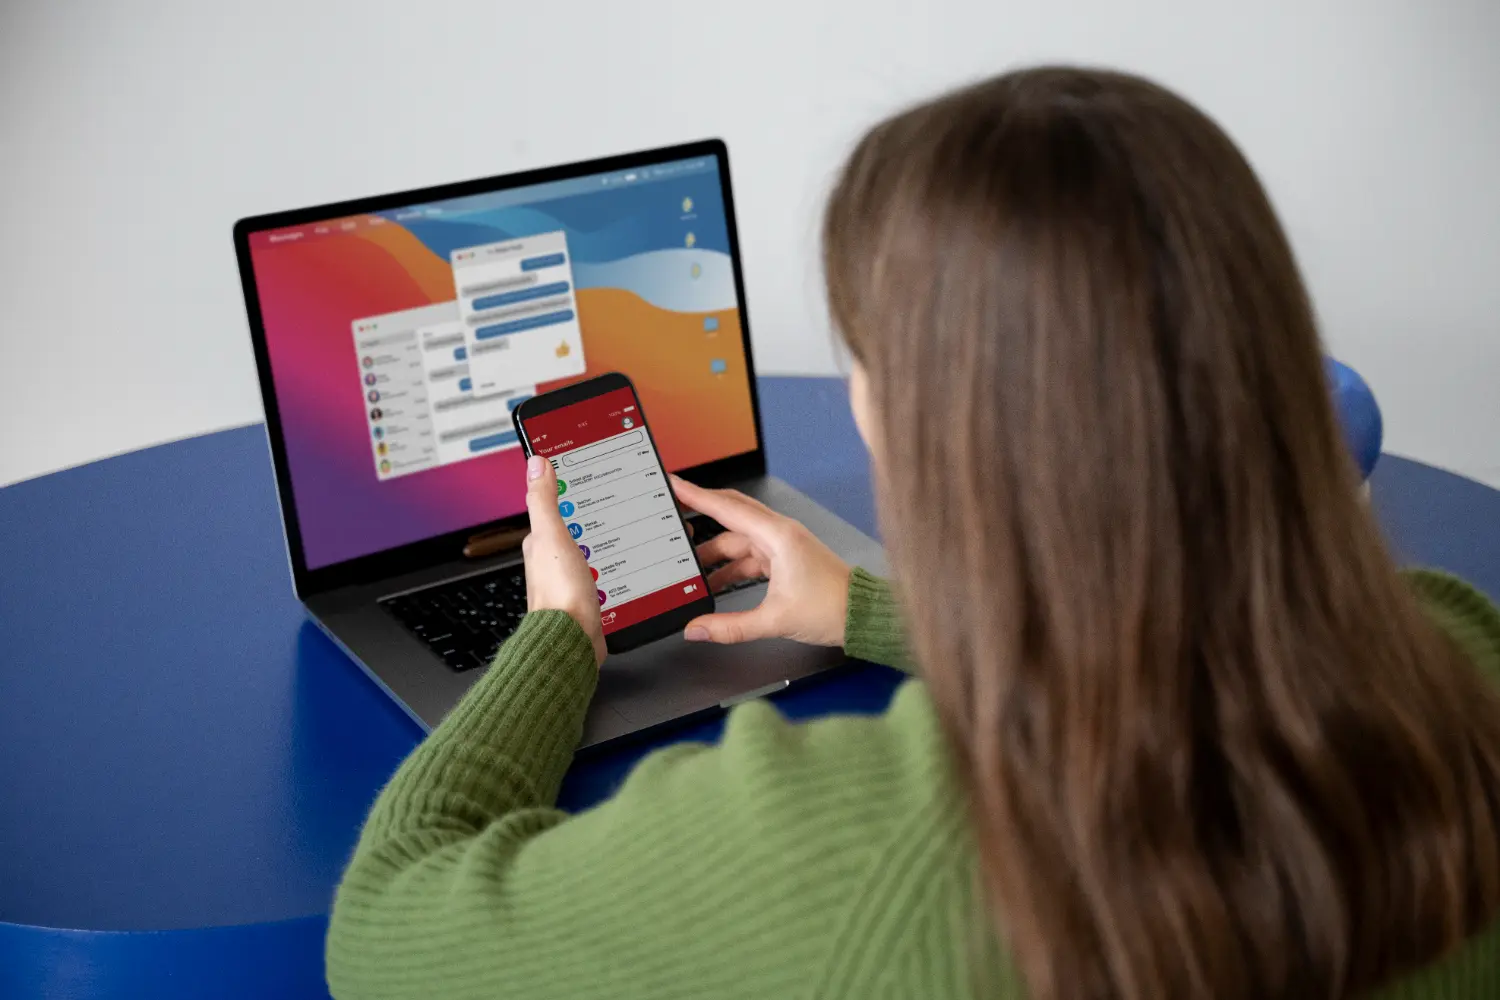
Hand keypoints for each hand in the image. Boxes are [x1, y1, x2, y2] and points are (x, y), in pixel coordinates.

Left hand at [522, 455, 605, 666]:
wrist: (573, 640)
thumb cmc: (561, 594)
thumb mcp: (552, 537)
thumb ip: (544, 500)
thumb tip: (536, 464)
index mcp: (539, 544)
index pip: (549, 509)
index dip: (564, 492)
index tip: (579, 477)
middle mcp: (549, 563)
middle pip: (568, 530)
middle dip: (584, 518)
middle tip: (605, 502)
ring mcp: (566, 580)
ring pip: (583, 552)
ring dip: (596, 542)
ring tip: (614, 529)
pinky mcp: (584, 598)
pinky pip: (595, 573)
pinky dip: (605, 564)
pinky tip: (615, 563)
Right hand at [670, 475, 851, 646]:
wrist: (862, 615)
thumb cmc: (832, 609)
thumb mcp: (774, 621)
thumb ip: (730, 627)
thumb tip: (698, 629)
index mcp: (778, 536)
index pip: (728, 508)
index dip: (697, 496)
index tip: (675, 484)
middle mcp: (780, 533)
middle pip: (731, 516)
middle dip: (700, 518)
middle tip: (673, 516)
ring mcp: (783, 544)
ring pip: (738, 540)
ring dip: (714, 554)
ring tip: (688, 568)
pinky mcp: (786, 558)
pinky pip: (750, 555)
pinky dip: (731, 566)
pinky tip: (715, 581)